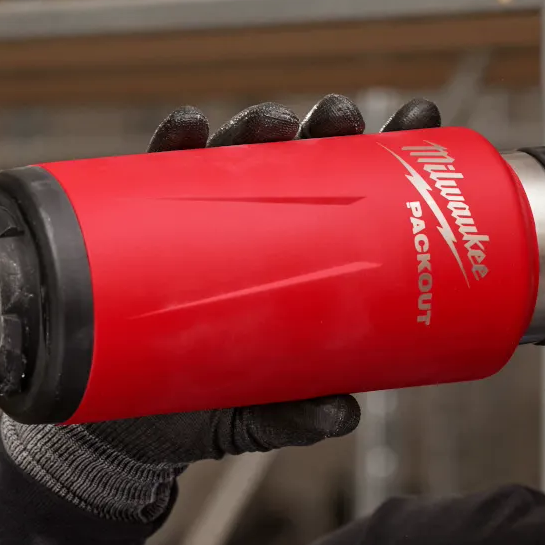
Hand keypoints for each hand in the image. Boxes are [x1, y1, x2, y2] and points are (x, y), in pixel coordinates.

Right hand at [0, 94, 443, 519]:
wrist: (124, 432)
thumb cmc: (209, 407)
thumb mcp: (259, 416)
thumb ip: (296, 416)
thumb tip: (343, 414)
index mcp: (306, 259)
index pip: (357, 194)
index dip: (390, 150)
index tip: (420, 113)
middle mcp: (260, 230)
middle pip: (301, 162)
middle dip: (325, 127)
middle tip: (340, 116)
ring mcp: (204, 227)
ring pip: (234, 159)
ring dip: (253, 128)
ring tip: (271, 122)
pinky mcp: (146, 234)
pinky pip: (154, 179)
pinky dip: (170, 147)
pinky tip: (188, 127)